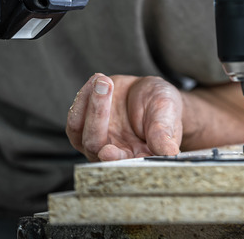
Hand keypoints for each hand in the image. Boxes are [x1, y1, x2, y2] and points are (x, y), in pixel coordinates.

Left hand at [67, 73, 183, 161]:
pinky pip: (75, 117)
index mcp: (138, 157)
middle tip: (106, 87)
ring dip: (89, 104)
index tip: (108, 152)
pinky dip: (83, 97)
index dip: (114, 160)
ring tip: (103, 80)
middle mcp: (114, 153)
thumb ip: (164, 132)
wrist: (150, 94)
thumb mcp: (167, 114)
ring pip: (79, 131)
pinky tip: (97, 79)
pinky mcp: (85, 126)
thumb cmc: (163, 107)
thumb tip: (169, 152)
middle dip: (97, 116)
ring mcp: (97, 140)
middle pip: (94, 145)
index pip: (123, 164)